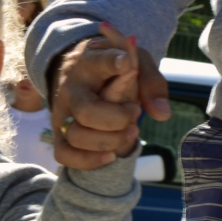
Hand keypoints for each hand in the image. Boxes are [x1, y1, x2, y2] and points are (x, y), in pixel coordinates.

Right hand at [48, 23, 170, 169]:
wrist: (79, 73)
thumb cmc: (113, 69)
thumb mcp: (136, 62)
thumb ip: (152, 84)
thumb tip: (163, 115)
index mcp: (91, 62)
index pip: (100, 61)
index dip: (113, 63)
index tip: (128, 64)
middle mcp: (71, 87)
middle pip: (87, 111)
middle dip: (118, 119)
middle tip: (136, 112)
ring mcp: (62, 111)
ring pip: (76, 135)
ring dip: (109, 140)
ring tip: (132, 131)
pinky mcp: (58, 131)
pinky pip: (64, 154)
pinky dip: (88, 160)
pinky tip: (111, 155)